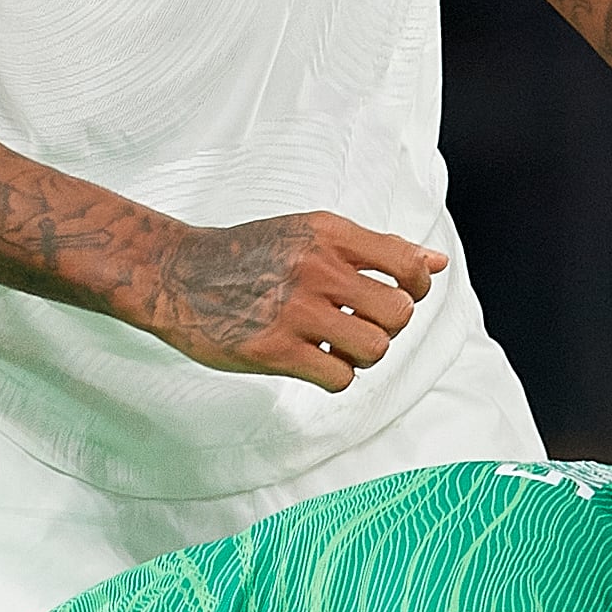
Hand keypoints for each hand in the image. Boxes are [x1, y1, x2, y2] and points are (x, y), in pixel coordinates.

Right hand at [126, 212, 444, 390]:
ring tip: (335, 345)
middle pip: (398, 314)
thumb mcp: (311, 234)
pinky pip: (339, 377)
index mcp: (329, 234)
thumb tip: (436, 261)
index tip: (392, 295)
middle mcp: (315, 268)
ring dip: (361, 355)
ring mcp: (293, 311)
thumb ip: (375, 248)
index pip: (408, 266)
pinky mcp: (273, 350)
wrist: (176, 274)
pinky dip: (334, 376)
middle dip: (385, 327)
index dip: (414, 289)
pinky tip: (311, 360)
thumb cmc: (249, 254)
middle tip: (357, 324)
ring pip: (374, 349)